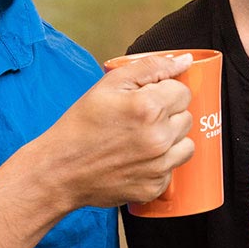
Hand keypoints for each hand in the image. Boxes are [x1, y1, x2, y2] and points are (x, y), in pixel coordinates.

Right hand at [39, 53, 194, 209]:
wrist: (61, 168)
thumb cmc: (82, 124)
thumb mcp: (110, 83)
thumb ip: (151, 66)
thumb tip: (185, 61)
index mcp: (149, 108)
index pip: (183, 91)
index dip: (165, 91)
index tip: (147, 97)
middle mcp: (159, 138)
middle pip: (187, 117)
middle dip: (168, 114)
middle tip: (140, 118)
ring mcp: (158, 166)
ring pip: (186, 144)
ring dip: (170, 139)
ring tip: (142, 138)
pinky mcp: (155, 187)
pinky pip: (173, 168)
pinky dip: (160, 163)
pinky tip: (138, 158)